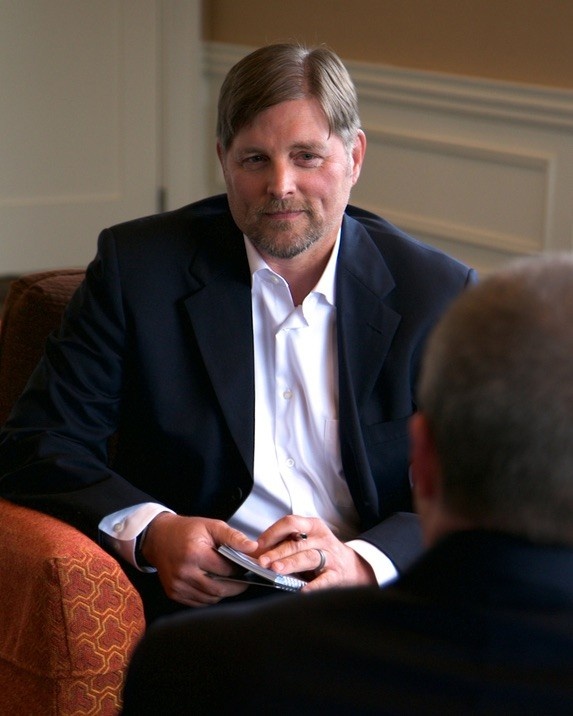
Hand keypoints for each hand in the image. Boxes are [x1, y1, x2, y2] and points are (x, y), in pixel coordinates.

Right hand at [142, 512, 257, 606]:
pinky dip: (210, 596)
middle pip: (219, 589)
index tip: (246, 567)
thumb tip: (253, 548)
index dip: (240, 569)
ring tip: (229, 580)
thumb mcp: (211, 526)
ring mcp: (177, 586)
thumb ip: (233, 537)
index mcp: (194, 553)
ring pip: (210, 598)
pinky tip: (214, 584)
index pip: (226, 570)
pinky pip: (199, 602)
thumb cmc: (187, 530)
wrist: (159, 537)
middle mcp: (184, 572)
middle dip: (236, 586)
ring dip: (223, 592)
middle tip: (243, 579)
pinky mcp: (174, 593)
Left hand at [256, 515, 376, 590]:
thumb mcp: (307, 540)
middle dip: (278, 551)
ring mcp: (330, 556)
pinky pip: (324, 580)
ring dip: (291, 563)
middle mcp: (322, 539)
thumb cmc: (321, 552)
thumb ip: (284, 542)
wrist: (352, 566)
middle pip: (297, 542)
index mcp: (312, 526)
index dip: (273, 532)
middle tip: (263, 561)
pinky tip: (302, 591)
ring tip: (277, 569)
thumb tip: (255, 550)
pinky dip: (313, 586)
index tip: (259, 544)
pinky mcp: (336, 575)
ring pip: (309, 557)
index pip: (291, 522)